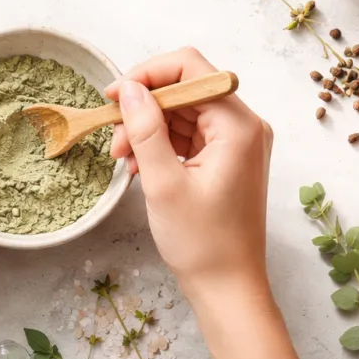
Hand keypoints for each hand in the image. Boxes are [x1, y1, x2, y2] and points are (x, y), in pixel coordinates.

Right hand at [105, 48, 272, 297]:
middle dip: (145, 108)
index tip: (113, 96)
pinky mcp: (229, 158)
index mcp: (239, 125)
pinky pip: (190, 134)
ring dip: (149, 129)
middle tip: (114, 137)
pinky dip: (163, 144)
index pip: (191, 69)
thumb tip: (127, 88)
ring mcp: (239, 142)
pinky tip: (140, 167)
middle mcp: (245, 126)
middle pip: (186, 89)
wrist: (228, 289)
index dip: (148, 75)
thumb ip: (145, 129)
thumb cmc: (202, 243)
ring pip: (184, 112)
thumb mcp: (163, 183)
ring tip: (124, 160)